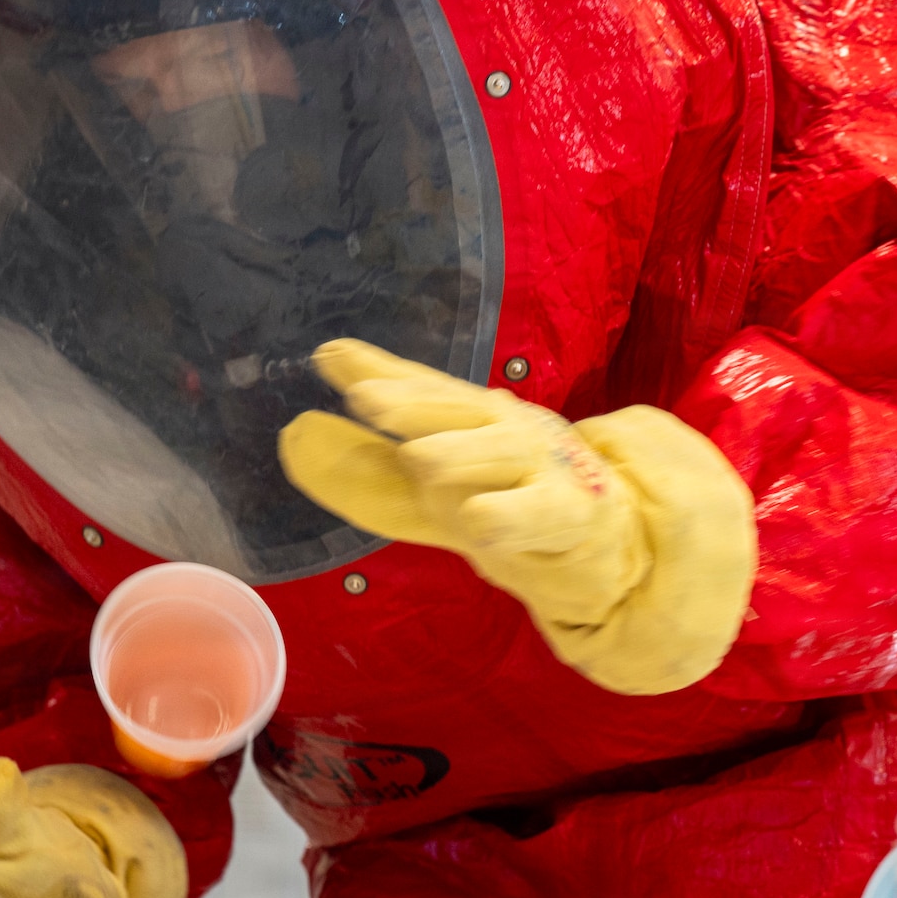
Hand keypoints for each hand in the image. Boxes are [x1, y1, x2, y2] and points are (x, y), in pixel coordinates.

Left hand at [279, 339, 648, 626]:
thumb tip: (294, 436)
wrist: (603, 541)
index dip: (379, 371)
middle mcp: (506, 428)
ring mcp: (542, 466)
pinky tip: (476, 519)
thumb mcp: (428, 492)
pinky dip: (506, 515)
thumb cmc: (507, 500)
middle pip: (456, 409)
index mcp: (471, 418)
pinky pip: (534, 512)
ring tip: (418, 458)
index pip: (422, 389)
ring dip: (458, 453)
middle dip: (412, 402)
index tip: (329, 356)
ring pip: (496, 452)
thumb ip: (365, 468)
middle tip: (366, 398)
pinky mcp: (569, 512)